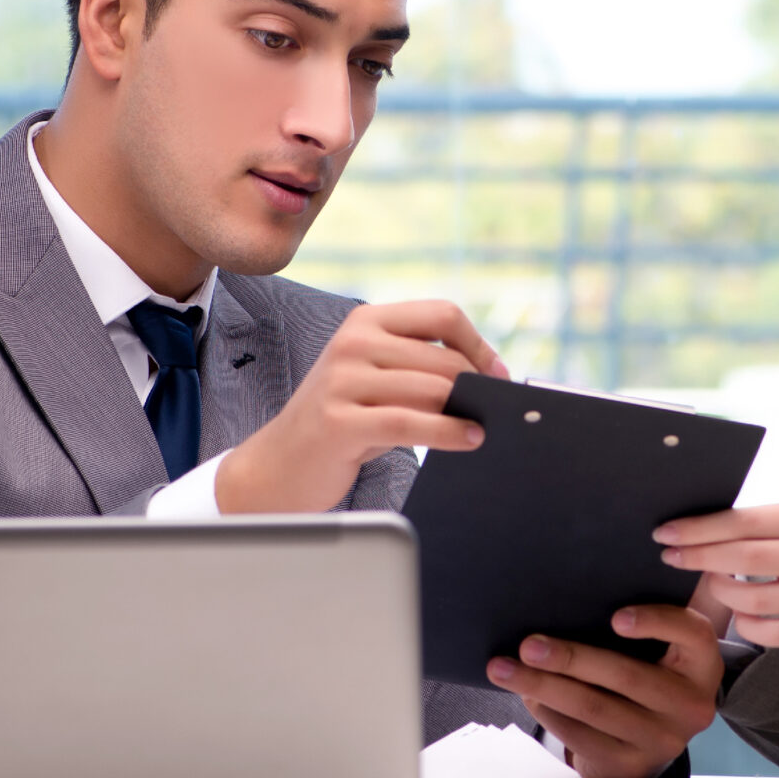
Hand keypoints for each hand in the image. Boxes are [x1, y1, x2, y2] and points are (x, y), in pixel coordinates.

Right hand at [214, 300, 506, 512]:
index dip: (478, 343)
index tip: (498, 372)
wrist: (280, 463)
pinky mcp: (340, 421)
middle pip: (443, 356)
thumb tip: (489, 376)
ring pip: (432, 389)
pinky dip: (449, 432)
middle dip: (477, 384)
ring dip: (468, 410)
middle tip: (497, 408)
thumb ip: (420, 367)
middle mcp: (353, 343)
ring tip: (486, 426)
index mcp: (366, 321)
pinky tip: (470, 439)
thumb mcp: (377, 379)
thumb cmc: (343, 421)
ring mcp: (342, 380)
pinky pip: (411, 422)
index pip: (441, 313)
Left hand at [486, 606, 722, 777]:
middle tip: (528, 645)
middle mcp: (690, 705)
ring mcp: (661, 740)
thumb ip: (640, 625)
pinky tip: (529, 695)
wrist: (649, 744)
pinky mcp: (631, 764)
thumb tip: (569, 603)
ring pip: (594, 708)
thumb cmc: (646, 678)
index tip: (615, 617)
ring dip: (544, 686)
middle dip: (570, 659)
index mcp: (701, 666)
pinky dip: (549, 712)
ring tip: (506, 669)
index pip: (693, 634)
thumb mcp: (660, 653)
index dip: (656, 622)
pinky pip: (581, 736)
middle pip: (626, 676)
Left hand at [655, 503, 778, 649]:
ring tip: (710, 582)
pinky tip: (739, 612)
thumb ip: (758, 522)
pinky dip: (747, 624)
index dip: (699, 530)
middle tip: (670, 557)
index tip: (666, 532)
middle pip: (745, 559)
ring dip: (721, 592)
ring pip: (754, 601)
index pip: (743, 523)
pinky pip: (771, 634)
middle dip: (699, 558)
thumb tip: (696, 527)